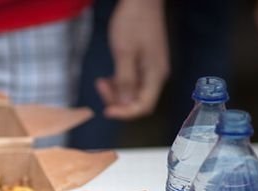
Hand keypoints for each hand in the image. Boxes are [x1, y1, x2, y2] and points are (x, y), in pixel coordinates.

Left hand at [96, 0, 168, 119]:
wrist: (141, 0)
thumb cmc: (134, 22)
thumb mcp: (124, 53)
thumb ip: (125, 80)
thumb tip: (125, 104)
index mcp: (155, 75)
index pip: (143, 106)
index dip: (125, 113)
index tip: (106, 111)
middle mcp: (156, 75)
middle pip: (138, 101)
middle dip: (118, 101)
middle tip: (101, 88)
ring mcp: (151, 69)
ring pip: (133, 93)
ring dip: (116, 92)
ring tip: (101, 82)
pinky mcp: (145, 64)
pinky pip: (132, 82)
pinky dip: (119, 83)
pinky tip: (107, 78)